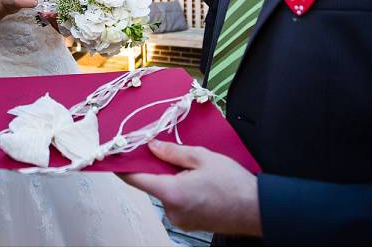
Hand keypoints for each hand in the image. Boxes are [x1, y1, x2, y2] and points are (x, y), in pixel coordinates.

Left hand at [120, 141, 261, 236]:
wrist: (255, 208)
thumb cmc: (232, 184)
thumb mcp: (203, 158)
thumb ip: (174, 152)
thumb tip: (152, 147)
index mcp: (171, 193)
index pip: (137, 180)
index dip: (124, 167)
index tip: (116, 157)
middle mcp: (171, 210)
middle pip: (154, 185)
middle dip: (162, 170)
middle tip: (177, 156)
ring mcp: (179, 220)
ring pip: (167, 194)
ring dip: (174, 182)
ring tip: (199, 174)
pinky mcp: (188, 224)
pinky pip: (177, 203)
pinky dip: (183, 192)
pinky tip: (202, 186)